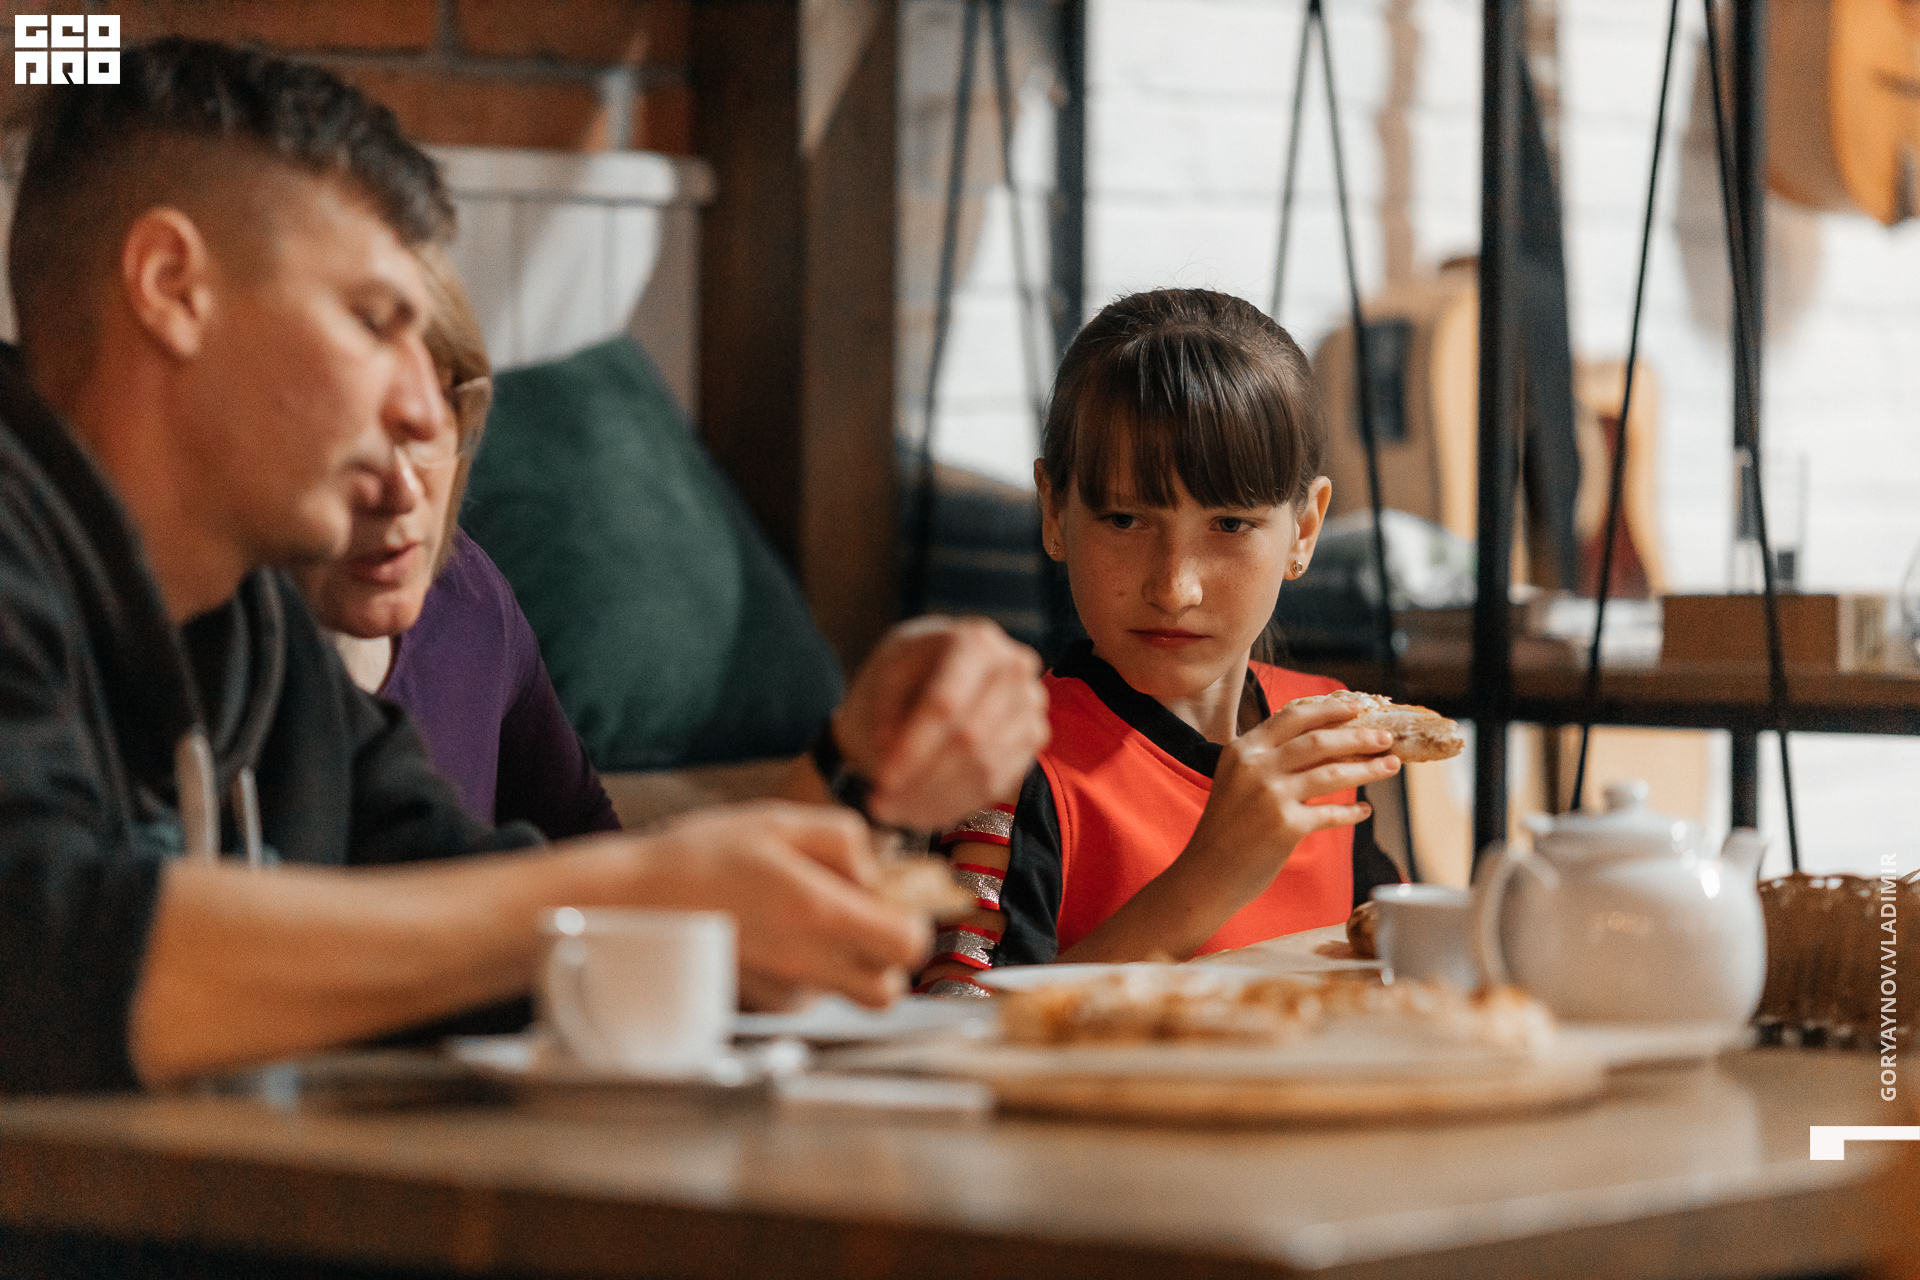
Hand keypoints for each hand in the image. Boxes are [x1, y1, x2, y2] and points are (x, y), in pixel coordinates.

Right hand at [628, 802, 929, 1009]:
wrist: (630, 905)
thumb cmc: (700, 857)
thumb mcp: (778, 820)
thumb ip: (844, 840)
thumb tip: (877, 874)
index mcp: (818, 912)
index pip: (907, 945)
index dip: (911, 921)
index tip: (890, 898)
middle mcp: (807, 963)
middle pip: (887, 989)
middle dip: (884, 956)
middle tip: (856, 914)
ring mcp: (784, 992)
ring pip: (846, 991)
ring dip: (842, 959)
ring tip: (796, 913)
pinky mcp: (761, 1006)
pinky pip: (807, 993)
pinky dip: (804, 968)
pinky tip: (769, 932)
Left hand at [831, 616, 1048, 828]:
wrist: (934, 680)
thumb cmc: (903, 675)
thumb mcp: (883, 675)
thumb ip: (885, 708)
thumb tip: (891, 752)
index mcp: (975, 641)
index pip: (945, 705)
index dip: (913, 747)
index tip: (881, 779)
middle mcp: (1014, 668)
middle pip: (969, 739)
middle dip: (921, 778)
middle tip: (880, 803)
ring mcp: (1031, 706)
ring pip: (984, 768)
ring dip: (933, 798)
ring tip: (891, 810)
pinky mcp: (1033, 739)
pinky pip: (995, 784)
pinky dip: (952, 804)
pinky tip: (916, 812)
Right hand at [1181, 698, 1400, 901]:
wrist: (1206, 873)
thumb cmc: (1226, 827)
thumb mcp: (1237, 780)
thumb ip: (1271, 759)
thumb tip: (1327, 744)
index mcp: (1243, 749)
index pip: (1293, 716)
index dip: (1329, 709)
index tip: (1357, 707)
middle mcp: (1256, 766)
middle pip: (1319, 740)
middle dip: (1359, 735)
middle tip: (1385, 737)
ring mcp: (1270, 796)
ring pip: (1332, 772)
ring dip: (1367, 768)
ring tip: (1391, 766)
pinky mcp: (1285, 826)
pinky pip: (1331, 813)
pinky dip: (1352, 812)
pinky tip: (1365, 810)